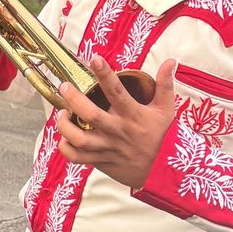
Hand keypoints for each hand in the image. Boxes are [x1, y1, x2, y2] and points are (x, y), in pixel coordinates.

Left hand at [55, 57, 177, 188]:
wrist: (163, 172)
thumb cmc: (163, 137)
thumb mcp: (167, 110)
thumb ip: (165, 85)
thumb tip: (170, 61)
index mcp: (133, 115)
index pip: (118, 92)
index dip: (105, 75)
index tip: (95, 59)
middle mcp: (119, 131)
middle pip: (91, 115)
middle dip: (74, 99)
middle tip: (64, 87)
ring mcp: (108, 148)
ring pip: (80, 139)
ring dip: (65, 126)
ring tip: (61, 114)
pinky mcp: (101, 161)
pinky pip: (78, 158)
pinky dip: (66, 149)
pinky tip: (64, 138)